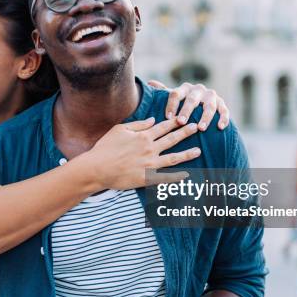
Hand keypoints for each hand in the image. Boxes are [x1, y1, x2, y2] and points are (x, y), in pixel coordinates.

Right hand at [84, 117, 200, 190]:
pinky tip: (187, 175)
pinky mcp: (147, 178)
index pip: (163, 127)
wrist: (97, 168)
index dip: (175, 122)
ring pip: (174, 157)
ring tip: (198, 151)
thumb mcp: (119, 129)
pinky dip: (177, 177)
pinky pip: (166, 178)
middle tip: (197, 127)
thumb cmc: (105, 148)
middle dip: (185, 132)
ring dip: (187, 154)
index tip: (185, 118)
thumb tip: (153, 120)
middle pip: (172, 139)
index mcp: (143, 136)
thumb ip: (138, 124)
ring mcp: (150, 164)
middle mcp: (150, 148)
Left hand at [147, 80, 229, 130]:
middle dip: (186, 111)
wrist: (202, 106)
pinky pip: (224, 110)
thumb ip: (162, 92)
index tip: (167, 117)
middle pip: (192, 99)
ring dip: (205, 117)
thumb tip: (149, 83)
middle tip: (181, 122)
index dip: (171, 105)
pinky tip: (220, 127)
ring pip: (209, 105)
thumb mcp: (173, 98)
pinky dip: (223, 118)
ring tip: (200, 128)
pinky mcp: (221, 104)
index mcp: (184, 88)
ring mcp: (211, 96)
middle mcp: (198, 90)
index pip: (176, 93)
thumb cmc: (182, 104)